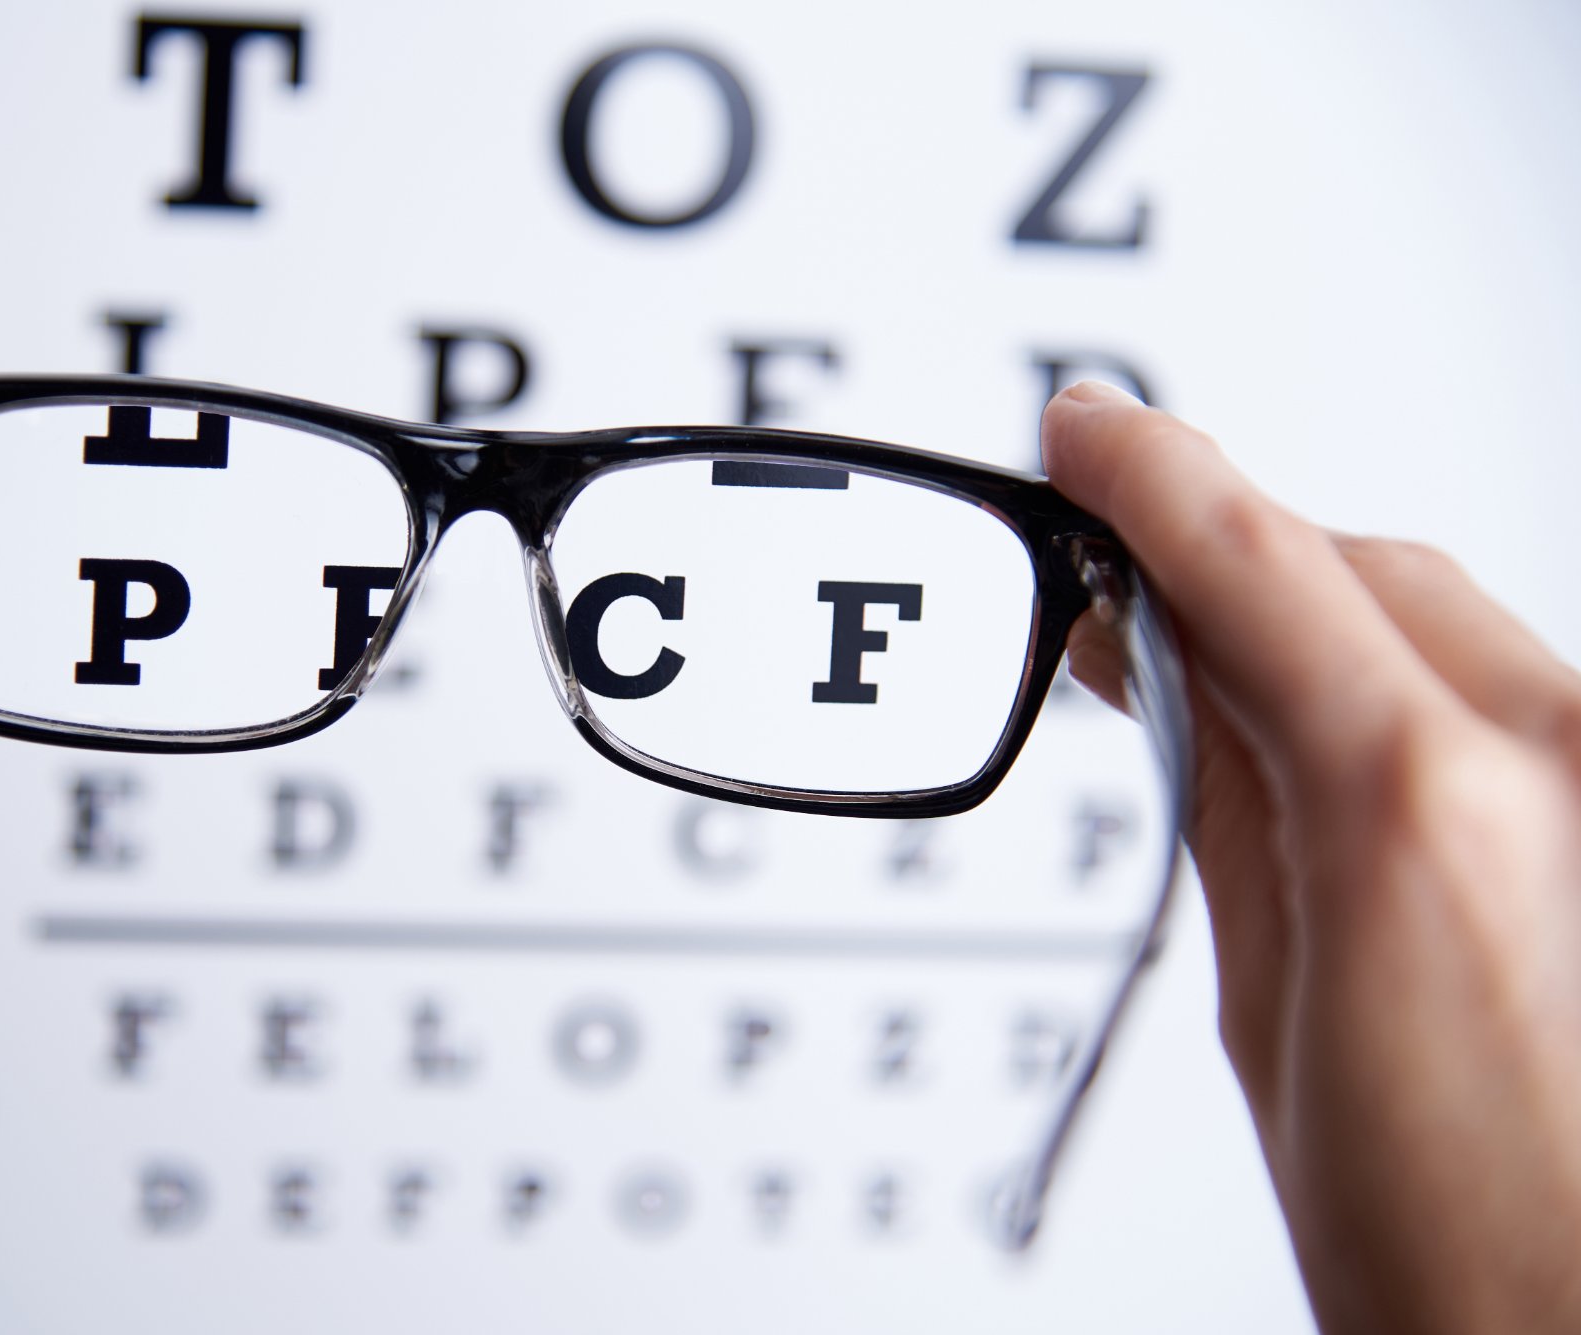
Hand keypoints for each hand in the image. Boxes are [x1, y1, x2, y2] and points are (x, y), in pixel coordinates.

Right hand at [1045, 381, 1580, 1333]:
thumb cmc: (1454, 1247)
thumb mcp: (1266, 1009)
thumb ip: (1225, 798)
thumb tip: (1163, 674)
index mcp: (1420, 806)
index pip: (1255, 557)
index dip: (1149, 479)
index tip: (1087, 434)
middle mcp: (1564, 761)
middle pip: (1356, 563)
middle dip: (1221, 550)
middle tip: (1107, 575)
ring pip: (1438, 614)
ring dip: (1312, 610)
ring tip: (1200, 658)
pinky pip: (1506, 684)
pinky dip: (1399, 671)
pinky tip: (1326, 709)